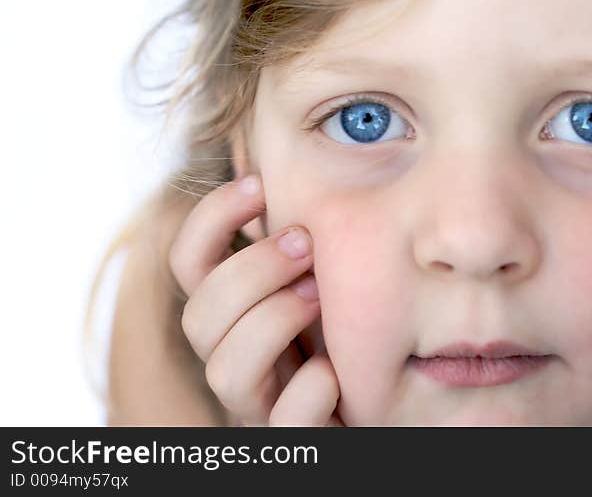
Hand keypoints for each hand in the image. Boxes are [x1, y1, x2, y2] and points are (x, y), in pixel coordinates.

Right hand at [169, 174, 343, 425]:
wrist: (386, 413)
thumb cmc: (353, 336)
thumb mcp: (326, 280)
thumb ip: (305, 241)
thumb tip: (299, 162)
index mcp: (237, 317)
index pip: (190, 265)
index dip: (210, 220)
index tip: (258, 182)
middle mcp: (235, 362)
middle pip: (199, 317)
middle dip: (251, 269)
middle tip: (305, 242)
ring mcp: (260, 408)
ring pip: (224, 372)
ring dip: (273, 320)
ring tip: (322, 296)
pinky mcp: (293, 443)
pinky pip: (283, 425)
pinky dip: (309, 393)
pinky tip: (336, 372)